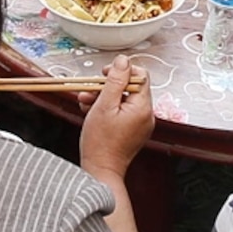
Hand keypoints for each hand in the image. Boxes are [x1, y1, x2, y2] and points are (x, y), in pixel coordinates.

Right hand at [77, 58, 154, 179]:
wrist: (100, 170)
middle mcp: (146, 115)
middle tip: (90, 89)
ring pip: (123, 100)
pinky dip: (108, 109)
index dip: (121, 71)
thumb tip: (123, 61)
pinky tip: (91, 111)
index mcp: (142, 107)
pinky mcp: (133, 131)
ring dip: (104, 97)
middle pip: (130, 87)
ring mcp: (140, 124)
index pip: (139, 75)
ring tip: (86, 102)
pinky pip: (122, 112)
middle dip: (108, 86)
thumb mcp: (104, 106)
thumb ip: (115, 81)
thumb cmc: (100, 142)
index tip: (104, 74)